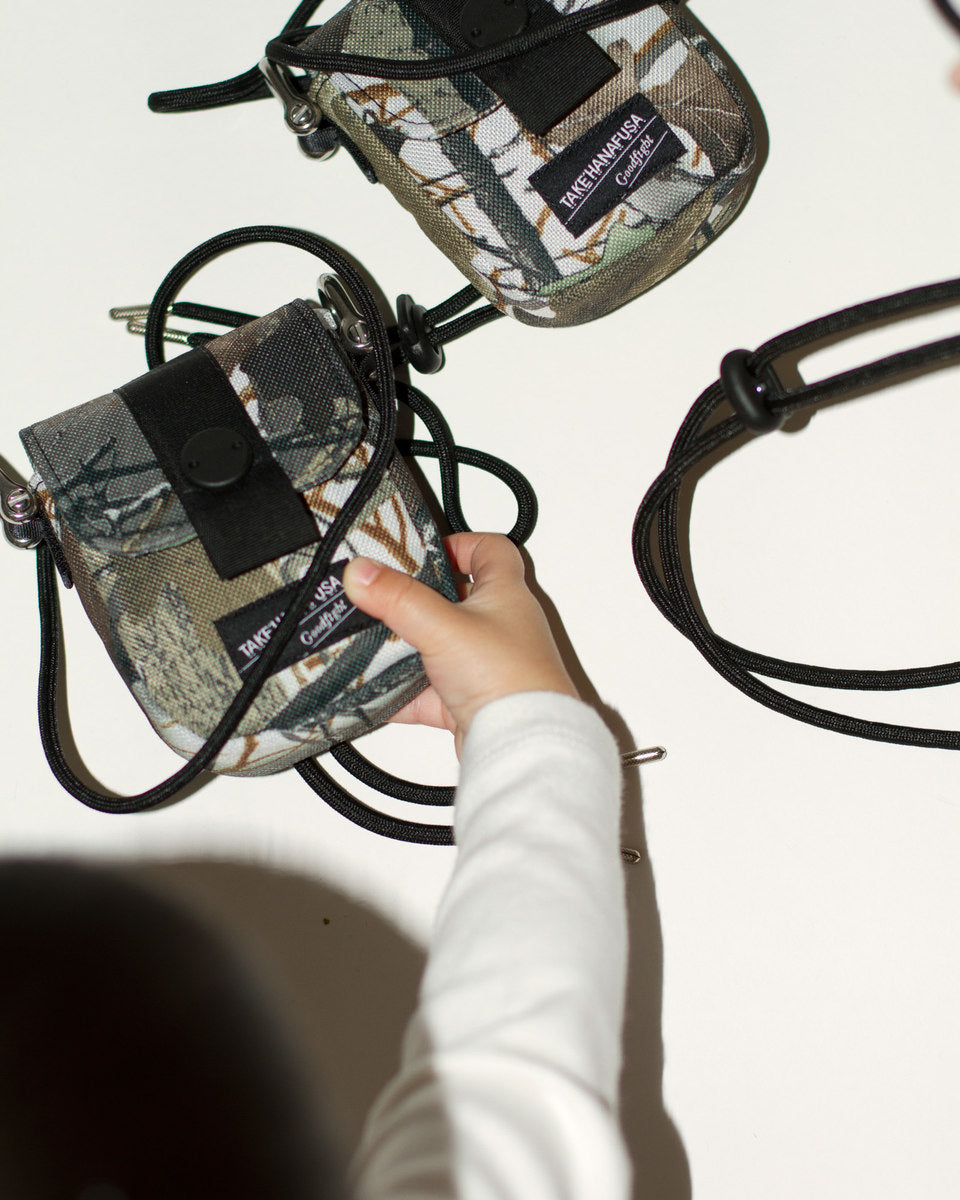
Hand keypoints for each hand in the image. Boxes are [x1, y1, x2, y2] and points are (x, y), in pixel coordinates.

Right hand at [343, 533, 578, 752]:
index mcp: (506, 595)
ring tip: (371, 640)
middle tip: (384, 596)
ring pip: (438, 648)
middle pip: (454, 601)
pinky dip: (401, 693)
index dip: (460, 543)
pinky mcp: (469, 701)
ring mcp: (485, 666)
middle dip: (416, 601)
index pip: (492, 551)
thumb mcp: (441, 626)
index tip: (425, 550)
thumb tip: (362, 571)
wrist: (522, 742)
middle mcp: (500, 628)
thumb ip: (397, 597)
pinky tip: (375, 692)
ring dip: (406, 648)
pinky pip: (427, 692)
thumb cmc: (509, 678)